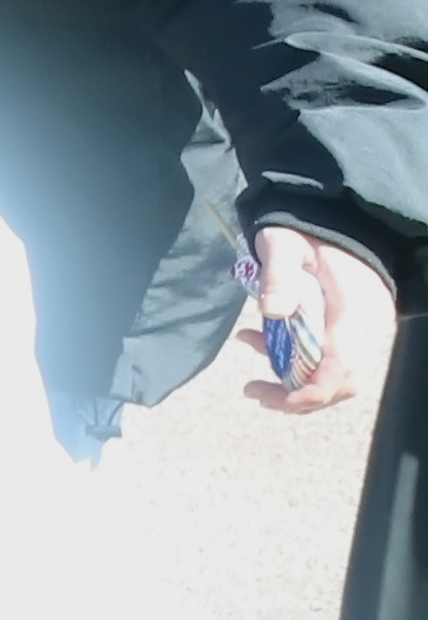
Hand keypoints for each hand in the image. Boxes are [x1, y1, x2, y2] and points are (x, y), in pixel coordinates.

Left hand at [235, 224, 391, 413]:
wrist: (332, 220)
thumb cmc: (304, 232)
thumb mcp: (282, 244)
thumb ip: (278, 276)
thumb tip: (272, 312)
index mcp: (353, 309)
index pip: (342, 367)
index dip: (312, 392)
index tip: (276, 399)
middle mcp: (367, 326)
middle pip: (343, 381)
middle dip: (298, 395)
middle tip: (254, 391)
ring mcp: (363, 329)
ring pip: (336, 374)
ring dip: (294, 381)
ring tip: (252, 379)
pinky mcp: (351, 328)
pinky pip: (330, 358)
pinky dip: (296, 362)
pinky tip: (259, 343)